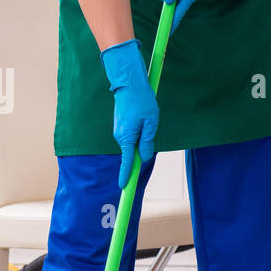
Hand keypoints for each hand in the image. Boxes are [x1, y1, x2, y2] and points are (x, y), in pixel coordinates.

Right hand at [100, 39, 158, 189]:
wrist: (128, 83)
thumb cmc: (141, 101)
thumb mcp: (150, 122)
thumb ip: (148, 141)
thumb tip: (145, 157)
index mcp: (126, 138)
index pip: (127, 162)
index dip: (126, 175)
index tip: (123, 187)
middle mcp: (120, 137)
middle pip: (134, 152)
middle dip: (143, 146)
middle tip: (150, 124)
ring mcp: (119, 132)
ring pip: (134, 143)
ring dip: (143, 135)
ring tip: (146, 116)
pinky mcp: (121, 127)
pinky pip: (132, 136)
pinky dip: (139, 131)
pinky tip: (142, 115)